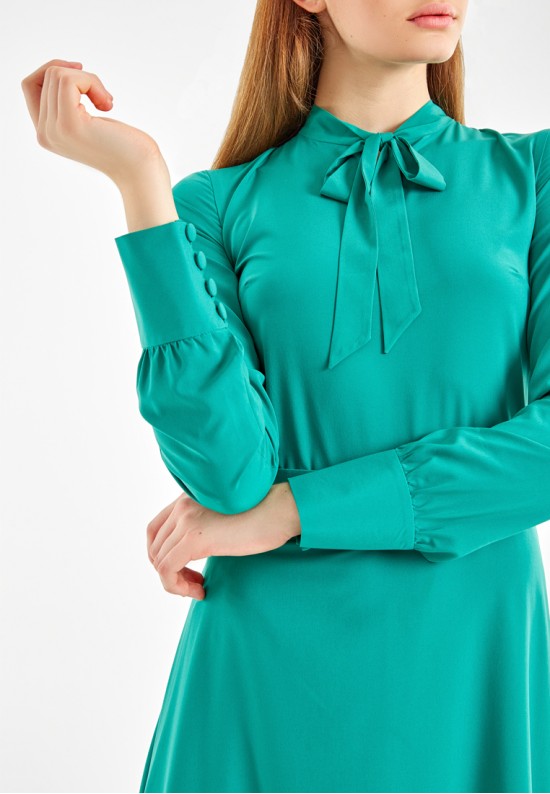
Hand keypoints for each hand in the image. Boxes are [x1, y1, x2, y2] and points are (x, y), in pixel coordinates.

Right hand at [21, 58, 163, 185]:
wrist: (139, 169)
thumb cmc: (123, 145)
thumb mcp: (88, 119)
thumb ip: (68, 103)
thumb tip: (60, 69)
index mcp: (46, 133)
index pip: (30, 85)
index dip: (52, 69)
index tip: (81, 72)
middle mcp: (44, 133)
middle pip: (47, 75)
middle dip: (80, 76)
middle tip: (104, 99)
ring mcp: (54, 129)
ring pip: (57, 74)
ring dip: (89, 79)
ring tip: (106, 103)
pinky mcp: (69, 123)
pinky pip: (69, 80)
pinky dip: (91, 82)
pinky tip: (107, 105)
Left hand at [146, 484, 300, 599]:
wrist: (281, 509)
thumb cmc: (263, 515)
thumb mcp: (224, 517)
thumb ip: (204, 526)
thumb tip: (193, 551)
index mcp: (188, 497)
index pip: (154, 530)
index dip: (162, 555)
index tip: (185, 570)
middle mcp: (182, 505)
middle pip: (154, 547)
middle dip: (170, 572)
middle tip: (194, 584)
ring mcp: (186, 520)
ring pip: (159, 561)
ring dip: (175, 583)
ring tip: (198, 589)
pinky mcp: (194, 538)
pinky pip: (167, 570)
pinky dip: (177, 587)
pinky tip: (200, 591)